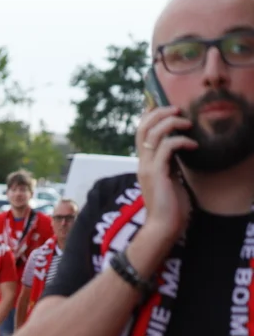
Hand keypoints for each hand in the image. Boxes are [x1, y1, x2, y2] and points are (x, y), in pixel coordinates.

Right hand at [136, 104, 195, 241]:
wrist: (163, 226)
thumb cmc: (170, 206)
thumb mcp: (171, 179)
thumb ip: (170, 164)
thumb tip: (179, 150)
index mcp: (145, 163)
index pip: (141, 132)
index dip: (151, 116)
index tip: (167, 108)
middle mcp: (142, 163)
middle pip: (143, 128)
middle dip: (160, 113)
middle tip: (177, 110)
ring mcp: (147, 168)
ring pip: (153, 134)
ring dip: (171, 123)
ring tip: (187, 123)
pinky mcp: (157, 173)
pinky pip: (166, 148)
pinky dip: (181, 141)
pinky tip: (193, 145)